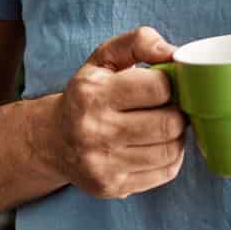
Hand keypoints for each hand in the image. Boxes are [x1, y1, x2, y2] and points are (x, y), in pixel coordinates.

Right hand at [36, 26, 187, 198]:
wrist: (53, 141)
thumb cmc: (87, 95)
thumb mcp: (104, 58)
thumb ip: (139, 42)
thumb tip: (173, 53)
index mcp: (92, 94)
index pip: (158, 88)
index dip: (169, 84)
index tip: (163, 86)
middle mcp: (94, 131)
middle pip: (169, 123)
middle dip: (177, 112)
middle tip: (169, 107)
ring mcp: (103, 164)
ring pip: (171, 150)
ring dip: (176, 136)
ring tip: (163, 126)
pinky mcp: (112, 187)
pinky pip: (166, 173)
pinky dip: (170, 157)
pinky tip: (156, 146)